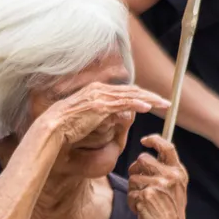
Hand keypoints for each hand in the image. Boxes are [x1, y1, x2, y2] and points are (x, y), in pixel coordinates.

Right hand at [38, 82, 170, 143]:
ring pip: (131, 95)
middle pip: (131, 90)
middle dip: (150, 96)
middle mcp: (99, 89)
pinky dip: (137, 104)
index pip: (123, 91)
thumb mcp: (88, 119)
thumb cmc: (66, 127)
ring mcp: (99, 96)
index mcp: (96, 90)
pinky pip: (123, 103)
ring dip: (150, 99)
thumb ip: (105, 115)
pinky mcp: (100, 105)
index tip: (153, 101)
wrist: (52, 128)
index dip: (140, 96)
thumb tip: (122, 117)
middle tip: (165, 102)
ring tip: (164, 105)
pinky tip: (149, 108)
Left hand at [128, 135, 187, 218]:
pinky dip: (133, 202)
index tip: (144, 140)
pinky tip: (142, 209)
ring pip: (133, 177)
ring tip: (145, 201)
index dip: (154, 139)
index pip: (167, 147)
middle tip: (140, 184)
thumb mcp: (175, 188)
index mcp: (178, 173)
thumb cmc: (169, 212)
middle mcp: (170, 176)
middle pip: (142, 159)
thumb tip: (145, 157)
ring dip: (134, 189)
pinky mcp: (146, 194)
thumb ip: (165, 171)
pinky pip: (131, 192)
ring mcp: (158, 184)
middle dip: (136, 170)